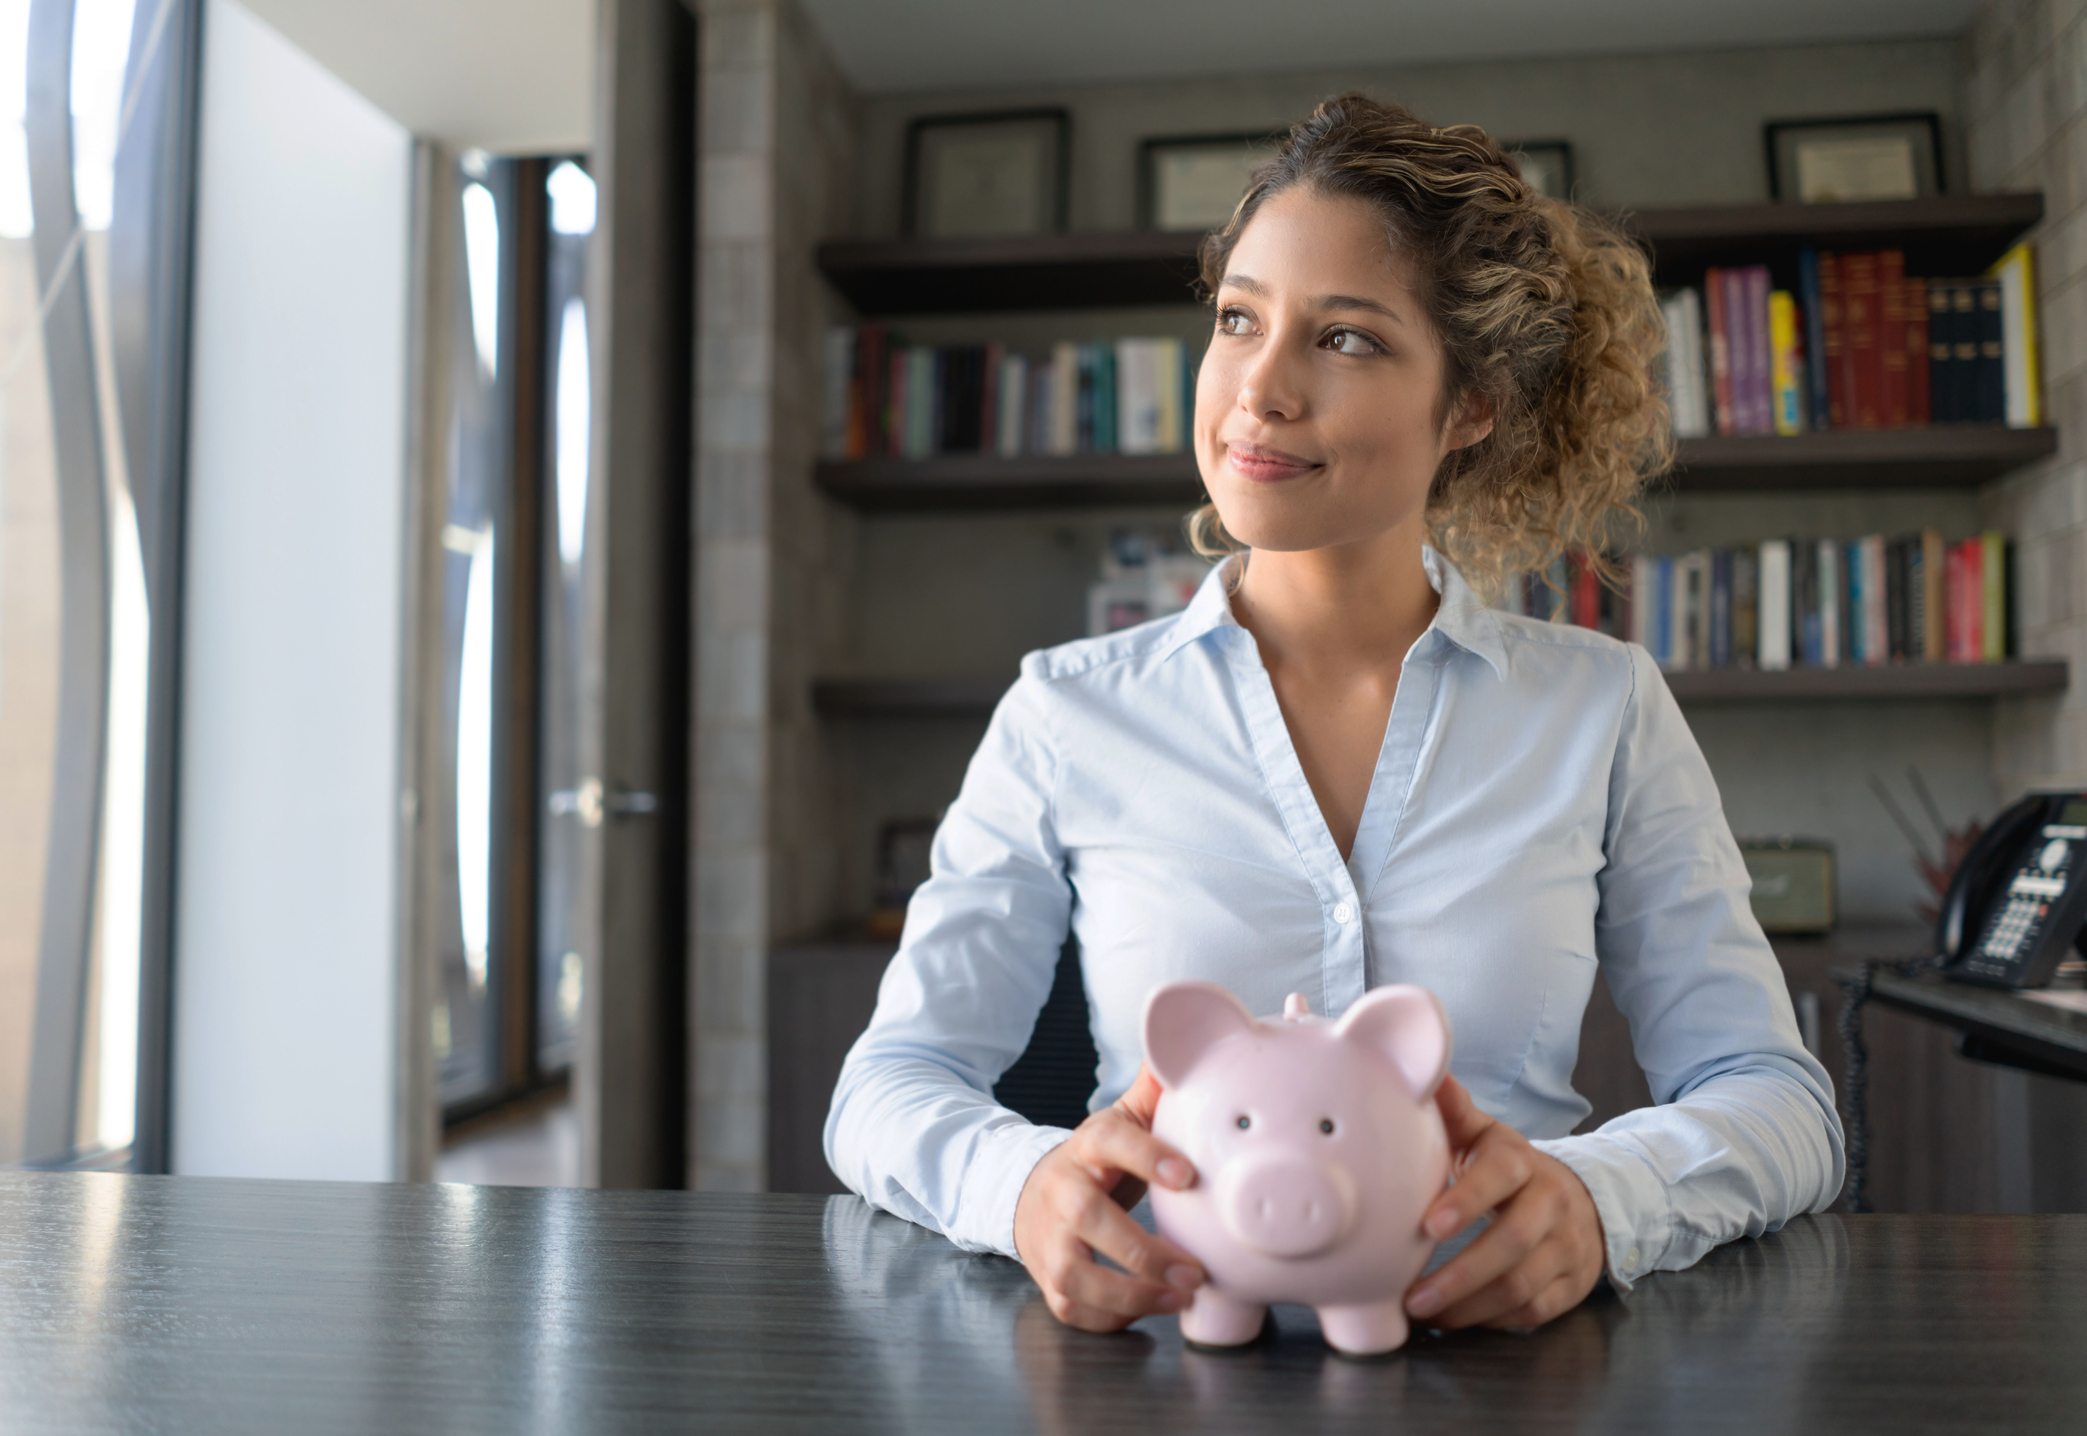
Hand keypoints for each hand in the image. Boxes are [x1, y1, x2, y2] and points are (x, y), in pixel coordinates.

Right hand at [1012, 1062, 1205, 1331]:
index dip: (1146, 1156)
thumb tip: (1180, 1047)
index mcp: (1086, 1147)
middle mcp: (1061, 1193)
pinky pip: (1077, 1309)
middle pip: (1091, 1221)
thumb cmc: (1094, 1163)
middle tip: (1197, 1269)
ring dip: (1132, 1294)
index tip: (1189, 1176)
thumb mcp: (1119, 1122)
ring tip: (1181, 1296)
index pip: (1110, 1142)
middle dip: (1145, 1250)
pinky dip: (1113, 1319)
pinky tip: (1151, 1310)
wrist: (1029, 1196)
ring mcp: (1050, 1240)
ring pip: (1079, 1276)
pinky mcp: (1049, 1281)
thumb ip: (1153, 1091)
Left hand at [1403, 1074, 1605, 1330]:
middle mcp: (1552, 1204)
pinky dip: (1491, 1320)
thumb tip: (1431, 1074)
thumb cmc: (1510, 1169)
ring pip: (1521, 1286)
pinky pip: (1532, 1312)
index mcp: (1522, 1162)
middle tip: (1413, 1295)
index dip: (1467, 1201)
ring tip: (1422, 1312)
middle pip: (1512, 1243)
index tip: (1428, 1226)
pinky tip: (1455, 1320)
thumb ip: (1456, 1111)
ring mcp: (1566, 1248)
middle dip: (1460, 1274)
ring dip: (1468, 1306)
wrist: (1582, 1198)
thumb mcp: (1487, 1135)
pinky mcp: (1570, 1285)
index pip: (1500, 1178)